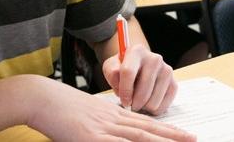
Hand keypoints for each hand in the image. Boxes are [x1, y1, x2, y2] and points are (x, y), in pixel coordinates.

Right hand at [27, 77, 194, 140]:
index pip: (144, 123)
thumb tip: (108, 134)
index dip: (165, 129)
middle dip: (172, 135)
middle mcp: (112, 120)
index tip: (182, 133)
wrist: (40, 97)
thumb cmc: (57, 106)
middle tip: (193, 138)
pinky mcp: (90, 137)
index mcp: (111, 114)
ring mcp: (102, 128)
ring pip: (138, 136)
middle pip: (147, 129)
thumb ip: (100, 126)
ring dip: (161, 141)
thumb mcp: (84, 115)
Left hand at [103, 44, 176, 114]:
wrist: (140, 67)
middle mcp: (154, 59)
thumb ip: (112, 72)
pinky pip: (164, 105)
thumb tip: (118, 78)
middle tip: (131, 105)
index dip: (124, 91)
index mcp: (136, 51)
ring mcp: (166, 70)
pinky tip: (148, 104)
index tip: (124, 101)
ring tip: (139, 102)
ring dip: (144, 107)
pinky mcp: (174, 83)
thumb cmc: (123, 68)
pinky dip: (155, 110)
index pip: (128, 72)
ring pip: (154, 101)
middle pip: (143, 90)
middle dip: (134, 103)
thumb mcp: (111, 67)